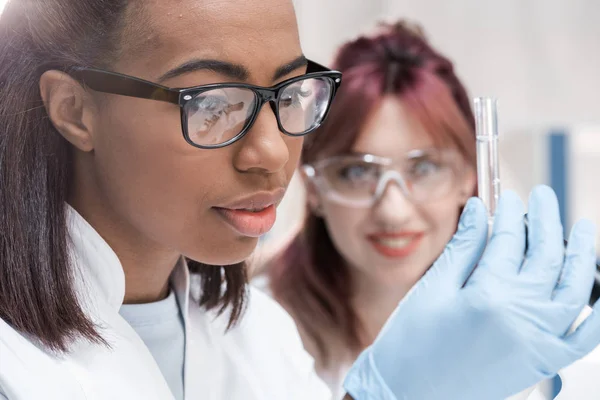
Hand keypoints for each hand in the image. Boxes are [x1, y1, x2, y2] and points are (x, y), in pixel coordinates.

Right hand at [343, 185, 599, 399]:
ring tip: (581, 228)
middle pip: (546, 255)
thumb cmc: (412, 344)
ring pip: (574, 288)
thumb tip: (480, 211)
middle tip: (543, 197)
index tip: (508, 198)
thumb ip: (463, 247)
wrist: (411, 396)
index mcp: (489, 295)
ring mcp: (539, 342)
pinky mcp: (544, 363)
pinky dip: (599, 310)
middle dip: (547, 220)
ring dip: (581, 253)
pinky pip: (586, 335)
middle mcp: (522, 317)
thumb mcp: (432, 289)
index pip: (509, 239)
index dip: (510, 212)